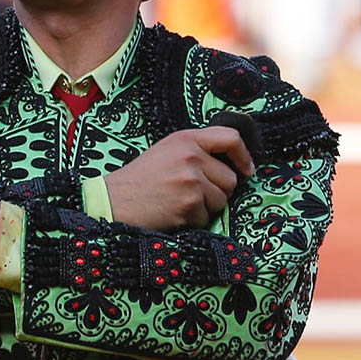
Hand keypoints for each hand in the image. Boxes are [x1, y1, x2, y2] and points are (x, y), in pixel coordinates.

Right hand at [104, 127, 253, 230]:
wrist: (114, 200)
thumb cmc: (139, 179)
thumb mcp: (166, 151)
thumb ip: (195, 151)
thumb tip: (232, 164)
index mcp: (185, 139)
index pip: (230, 138)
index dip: (244, 156)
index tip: (246, 169)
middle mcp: (191, 156)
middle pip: (230, 179)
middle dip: (217, 191)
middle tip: (191, 194)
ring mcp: (191, 181)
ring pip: (222, 201)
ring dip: (206, 208)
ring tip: (178, 202)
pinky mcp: (189, 204)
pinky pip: (207, 218)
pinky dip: (194, 221)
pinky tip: (173, 214)